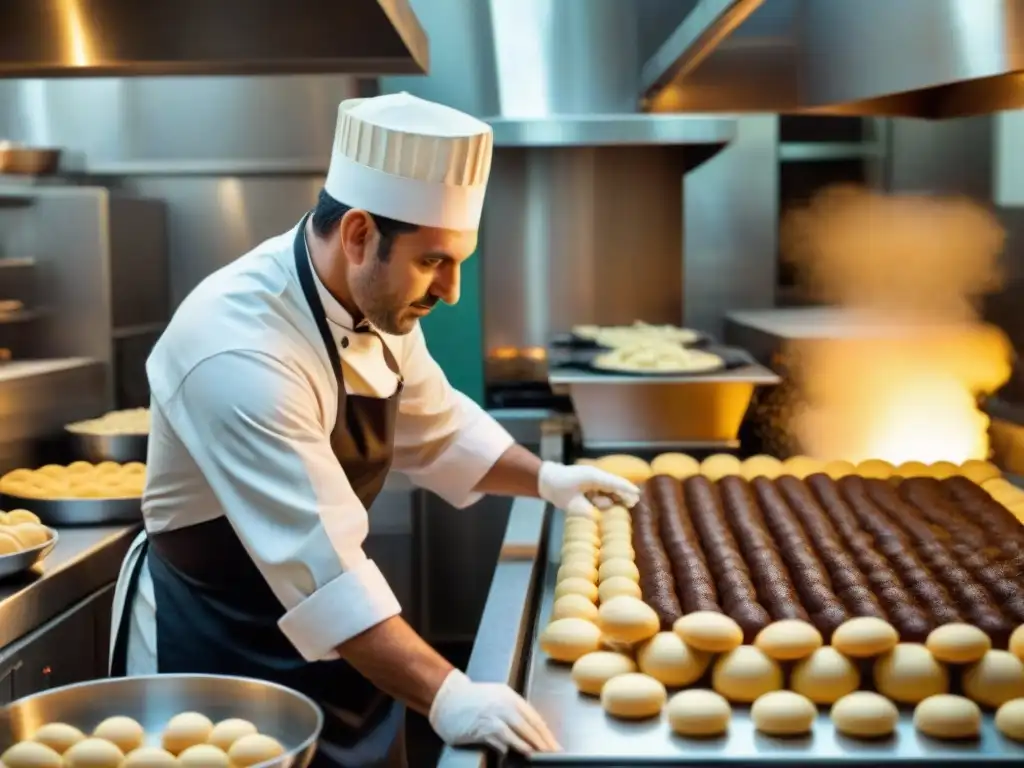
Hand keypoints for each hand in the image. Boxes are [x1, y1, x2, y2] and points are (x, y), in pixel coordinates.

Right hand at [429, 670, 559, 754]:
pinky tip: (514, 754)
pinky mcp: (480, 729)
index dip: (545, 732)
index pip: (533, 716)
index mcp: (509, 696)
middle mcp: (503, 704)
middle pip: (528, 726)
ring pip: (516, 733)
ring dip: (528, 746)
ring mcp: (492, 716)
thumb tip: (531, 730)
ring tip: (537, 755)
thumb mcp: (496, 698)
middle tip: (552, 752)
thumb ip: (513, 711)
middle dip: (542, 741)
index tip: (554, 743)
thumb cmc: (472, 700)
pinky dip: (508, 748)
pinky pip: (499, 740)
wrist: (447, 698)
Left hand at [537, 461, 640, 519]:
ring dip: (616, 494)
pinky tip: (609, 502)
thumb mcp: (571, 504)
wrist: (547, 480)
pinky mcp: (590, 481)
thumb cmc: (558, 490)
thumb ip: (586, 511)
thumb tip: (598, 516)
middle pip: (614, 484)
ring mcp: (592, 476)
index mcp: (592, 477)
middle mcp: (595, 475)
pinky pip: (603, 487)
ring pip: (610, 486)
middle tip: (633, 503)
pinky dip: (607, 494)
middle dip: (624, 492)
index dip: (626, 488)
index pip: (613, 483)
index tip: (637, 494)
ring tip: (625, 503)